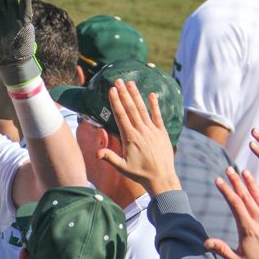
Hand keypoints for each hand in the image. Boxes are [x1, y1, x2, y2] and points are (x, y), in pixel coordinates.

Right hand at [98, 79, 180, 194]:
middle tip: (118, 80)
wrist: (162, 178)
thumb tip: (96, 153)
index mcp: (130, 138)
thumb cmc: (139, 173)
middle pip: (131, 109)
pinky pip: (158, 116)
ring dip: (136, 95)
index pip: (121, 115)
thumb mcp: (122, 167)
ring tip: (131, 83)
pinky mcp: (162, 133)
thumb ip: (109, 158)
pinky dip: (155, 105)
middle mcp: (141, 131)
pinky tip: (152, 94)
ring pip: (143, 109)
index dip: (116, 102)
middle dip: (124, 94)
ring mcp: (153, 131)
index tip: (112, 90)